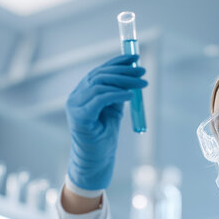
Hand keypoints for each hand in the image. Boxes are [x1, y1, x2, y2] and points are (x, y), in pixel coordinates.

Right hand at [66, 54, 146, 190]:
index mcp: (82, 93)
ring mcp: (75, 106)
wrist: (95, 161)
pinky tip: (130, 94)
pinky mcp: (80, 116)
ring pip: (100, 84)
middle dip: (124, 71)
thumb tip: (132, 76)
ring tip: (142, 84)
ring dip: (124, 81)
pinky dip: (117, 94)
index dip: (117, 62)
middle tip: (143, 71)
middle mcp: (75, 96)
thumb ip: (117, 93)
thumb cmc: (104, 137)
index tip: (135, 58)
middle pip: (100, 75)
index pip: (99, 71)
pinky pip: (100, 98)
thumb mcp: (113, 110)